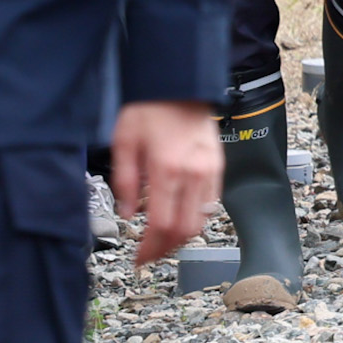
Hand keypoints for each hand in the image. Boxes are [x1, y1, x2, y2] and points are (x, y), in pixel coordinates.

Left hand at [110, 100, 221, 266]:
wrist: (180, 84)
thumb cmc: (150, 108)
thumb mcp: (124, 141)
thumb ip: (124, 182)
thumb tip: (128, 213)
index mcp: (167, 168)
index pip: (162, 225)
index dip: (149, 249)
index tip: (138, 258)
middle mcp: (193, 173)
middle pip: (184, 230)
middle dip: (164, 250)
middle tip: (148, 254)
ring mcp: (209, 170)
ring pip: (201, 221)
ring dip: (181, 237)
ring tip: (162, 240)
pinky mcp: (218, 166)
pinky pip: (211, 204)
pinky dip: (195, 218)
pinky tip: (179, 216)